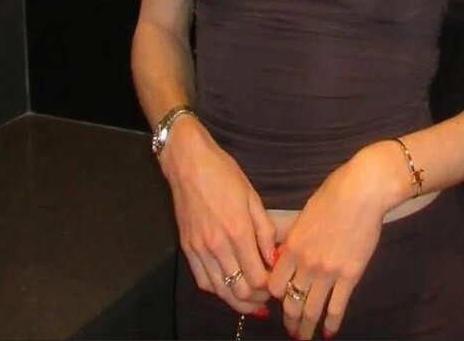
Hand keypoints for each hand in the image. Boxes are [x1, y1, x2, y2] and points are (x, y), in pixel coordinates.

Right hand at [160, 117, 275, 313]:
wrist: (189, 162)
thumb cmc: (224, 173)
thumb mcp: (252, 196)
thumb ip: (265, 230)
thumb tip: (273, 258)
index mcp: (238, 231)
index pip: (257, 278)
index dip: (270, 287)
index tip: (277, 282)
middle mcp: (218, 245)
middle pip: (239, 291)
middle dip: (257, 299)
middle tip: (267, 296)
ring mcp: (199, 249)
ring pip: (220, 291)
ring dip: (238, 300)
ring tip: (251, 299)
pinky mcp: (187, 248)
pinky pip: (202, 281)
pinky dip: (217, 290)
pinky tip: (228, 286)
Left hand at [268, 143, 401, 338]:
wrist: (361, 192)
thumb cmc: (332, 195)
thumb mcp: (303, 215)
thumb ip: (291, 239)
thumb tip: (280, 255)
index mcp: (292, 246)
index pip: (274, 284)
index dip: (275, 295)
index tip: (280, 299)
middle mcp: (306, 263)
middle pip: (291, 302)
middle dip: (290, 320)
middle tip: (291, 329)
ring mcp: (328, 272)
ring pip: (312, 310)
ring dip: (306, 328)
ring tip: (305, 337)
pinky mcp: (350, 276)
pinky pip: (337, 307)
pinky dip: (331, 324)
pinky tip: (328, 332)